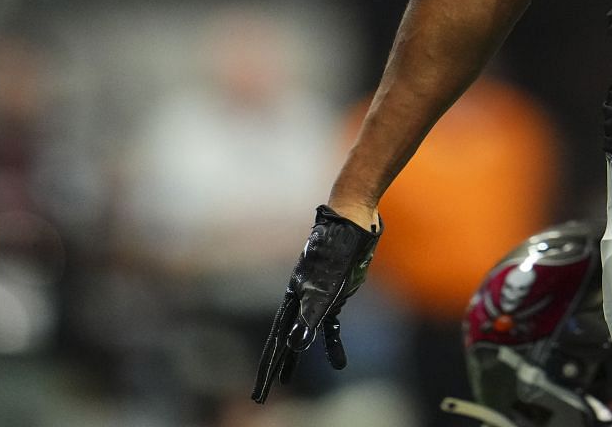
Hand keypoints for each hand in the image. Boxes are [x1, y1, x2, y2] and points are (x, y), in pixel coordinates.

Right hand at [251, 205, 380, 402]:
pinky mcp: (335, 294)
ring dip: (296, 358)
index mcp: (294, 299)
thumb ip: (311, 314)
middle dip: (273, 369)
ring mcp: (317, 297)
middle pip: (283, 342)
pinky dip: (332, 344)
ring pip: (302, 335)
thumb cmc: (338, 247)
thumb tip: (295, 344)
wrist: (352, 217)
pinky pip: (330, 325)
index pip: (276, 343)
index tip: (259, 393)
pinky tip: (338, 362)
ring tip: (288, 380)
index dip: (268, 369)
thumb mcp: (326, 284)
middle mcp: (300, 300)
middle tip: (261, 395)